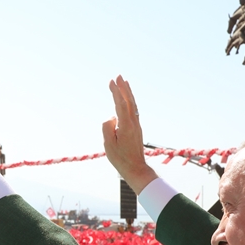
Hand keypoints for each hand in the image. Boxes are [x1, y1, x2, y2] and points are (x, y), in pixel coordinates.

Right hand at [102, 77, 155, 193]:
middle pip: (129, 101)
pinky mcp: (136, 128)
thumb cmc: (120, 159)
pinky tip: (128, 98)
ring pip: (132, 105)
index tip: (111, 82)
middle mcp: (133, 123)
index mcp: (126, 126)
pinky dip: (130, 101)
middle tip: (118, 76)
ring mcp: (136, 125)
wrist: (136, 168)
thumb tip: (111, 117)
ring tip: (124, 82)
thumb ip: (107, 128)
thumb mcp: (108, 145)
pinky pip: (133, 110)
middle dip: (123, 88)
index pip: (120, 105)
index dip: (116, 92)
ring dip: (128, 92)